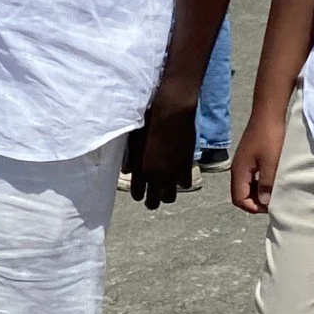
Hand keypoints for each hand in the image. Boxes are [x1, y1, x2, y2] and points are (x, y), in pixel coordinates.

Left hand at [125, 83, 196, 208]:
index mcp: (139, 169)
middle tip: (153, 198)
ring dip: (167, 194)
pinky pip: (185, 184)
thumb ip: (130, 158)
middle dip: (152, 201)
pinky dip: (182, 182)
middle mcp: (155, 175)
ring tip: (166, 189)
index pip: (137, 194)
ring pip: (170, 197)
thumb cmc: (149, 121)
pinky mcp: (186, 167)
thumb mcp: (134, 140)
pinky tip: (179, 175)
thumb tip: (127, 170)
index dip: (139, 195)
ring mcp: (171, 173)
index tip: (141, 193)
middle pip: (153, 202)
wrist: (171, 111)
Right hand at [231, 115, 285, 215]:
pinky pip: (249, 178)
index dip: (253, 207)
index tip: (270, 206)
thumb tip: (264, 202)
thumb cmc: (270, 137)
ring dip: (257, 193)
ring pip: (245, 187)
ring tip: (273, 193)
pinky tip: (271, 180)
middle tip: (273, 202)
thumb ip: (266, 183)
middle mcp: (237, 169)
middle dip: (254, 202)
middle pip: (240, 195)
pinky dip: (258, 184)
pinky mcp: (248, 158)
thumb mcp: (271, 163)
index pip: (239, 199)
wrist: (268, 113)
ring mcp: (242, 163)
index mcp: (239, 172)